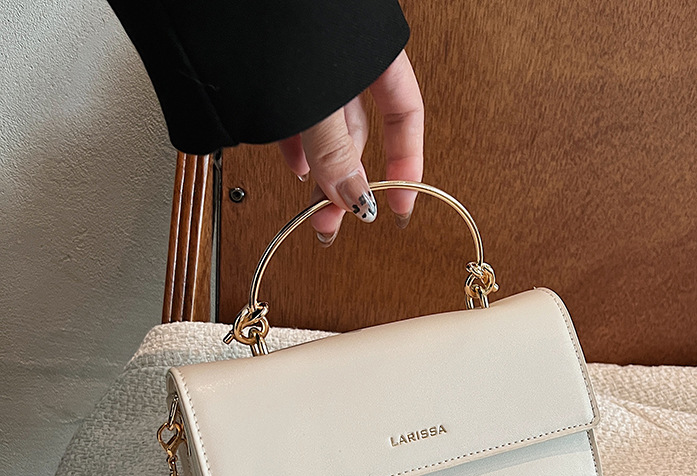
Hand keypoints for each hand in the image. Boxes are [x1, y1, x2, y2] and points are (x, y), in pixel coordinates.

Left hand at [278, 49, 423, 244]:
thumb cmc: (276, 13)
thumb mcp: (317, 95)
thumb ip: (334, 148)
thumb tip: (356, 197)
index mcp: (375, 55)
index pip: (406, 117)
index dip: (406, 165)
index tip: (399, 205)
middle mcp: (347, 61)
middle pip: (360, 132)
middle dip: (350, 180)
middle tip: (337, 220)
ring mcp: (313, 67)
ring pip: (325, 128)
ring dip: (320, 170)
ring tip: (313, 203)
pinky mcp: (280, 73)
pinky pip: (295, 116)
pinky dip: (294, 146)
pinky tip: (292, 165)